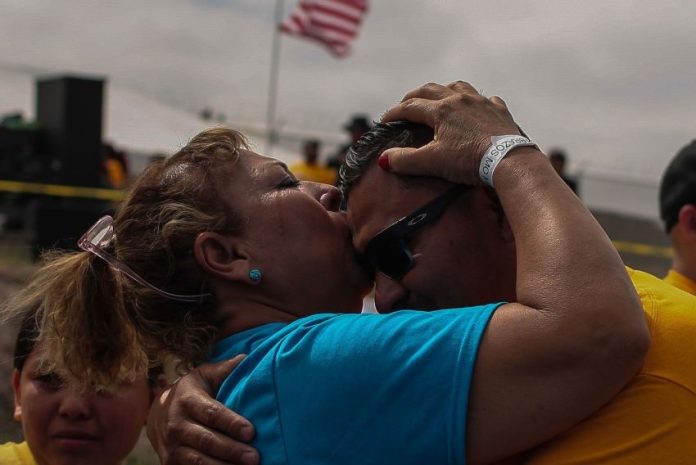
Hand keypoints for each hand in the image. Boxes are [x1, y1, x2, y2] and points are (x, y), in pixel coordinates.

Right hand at [147, 356, 259, 464]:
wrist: (157, 413)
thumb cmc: (191, 392)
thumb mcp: (204, 376)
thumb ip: (224, 370)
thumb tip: (247, 358)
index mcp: (187, 400)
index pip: (211, 413)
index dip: (231, 423)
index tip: (251, 432)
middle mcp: (177, 424)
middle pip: (207, 440)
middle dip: (232, 450)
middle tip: (255, 456)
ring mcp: (172, 447)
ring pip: (198, 461)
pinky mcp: (170, 463)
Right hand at [380, 81, 520, 184]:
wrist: (509, 160)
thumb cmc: (469, 160)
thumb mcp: (433, 162)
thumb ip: (406, 160)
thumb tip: (384, 159)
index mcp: (441, 110)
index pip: (409, 107)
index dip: (393, 113)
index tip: (383, 121)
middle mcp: (460, 99)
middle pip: (430, 90)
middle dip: (414, 96)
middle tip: (404, 105)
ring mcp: (481, 102)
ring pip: (458, 87)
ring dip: (444, 90)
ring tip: (438, 98)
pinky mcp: (499, 111)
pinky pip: (486, 99)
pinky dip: (476, 101)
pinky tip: (476, 107)